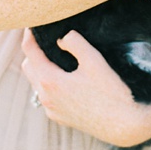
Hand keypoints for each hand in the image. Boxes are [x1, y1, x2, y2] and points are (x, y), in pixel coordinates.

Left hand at [20, 29, 150, 148]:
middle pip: (28, 67)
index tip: (31, 24)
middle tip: (45, 39)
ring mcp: (52, 110)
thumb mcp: (93, 60)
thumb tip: (62, 38)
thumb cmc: (110, 91)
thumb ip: (75, 43)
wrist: (122, 125)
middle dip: (33, 52)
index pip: (30, 52)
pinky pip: (47, 97)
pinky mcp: (61, 118)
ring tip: (56, 57)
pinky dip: (49, 84)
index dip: (29, 35)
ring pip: (37, 84)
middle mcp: (46, 97)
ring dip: (40, 68)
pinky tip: (67, 79)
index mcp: (50, 81)